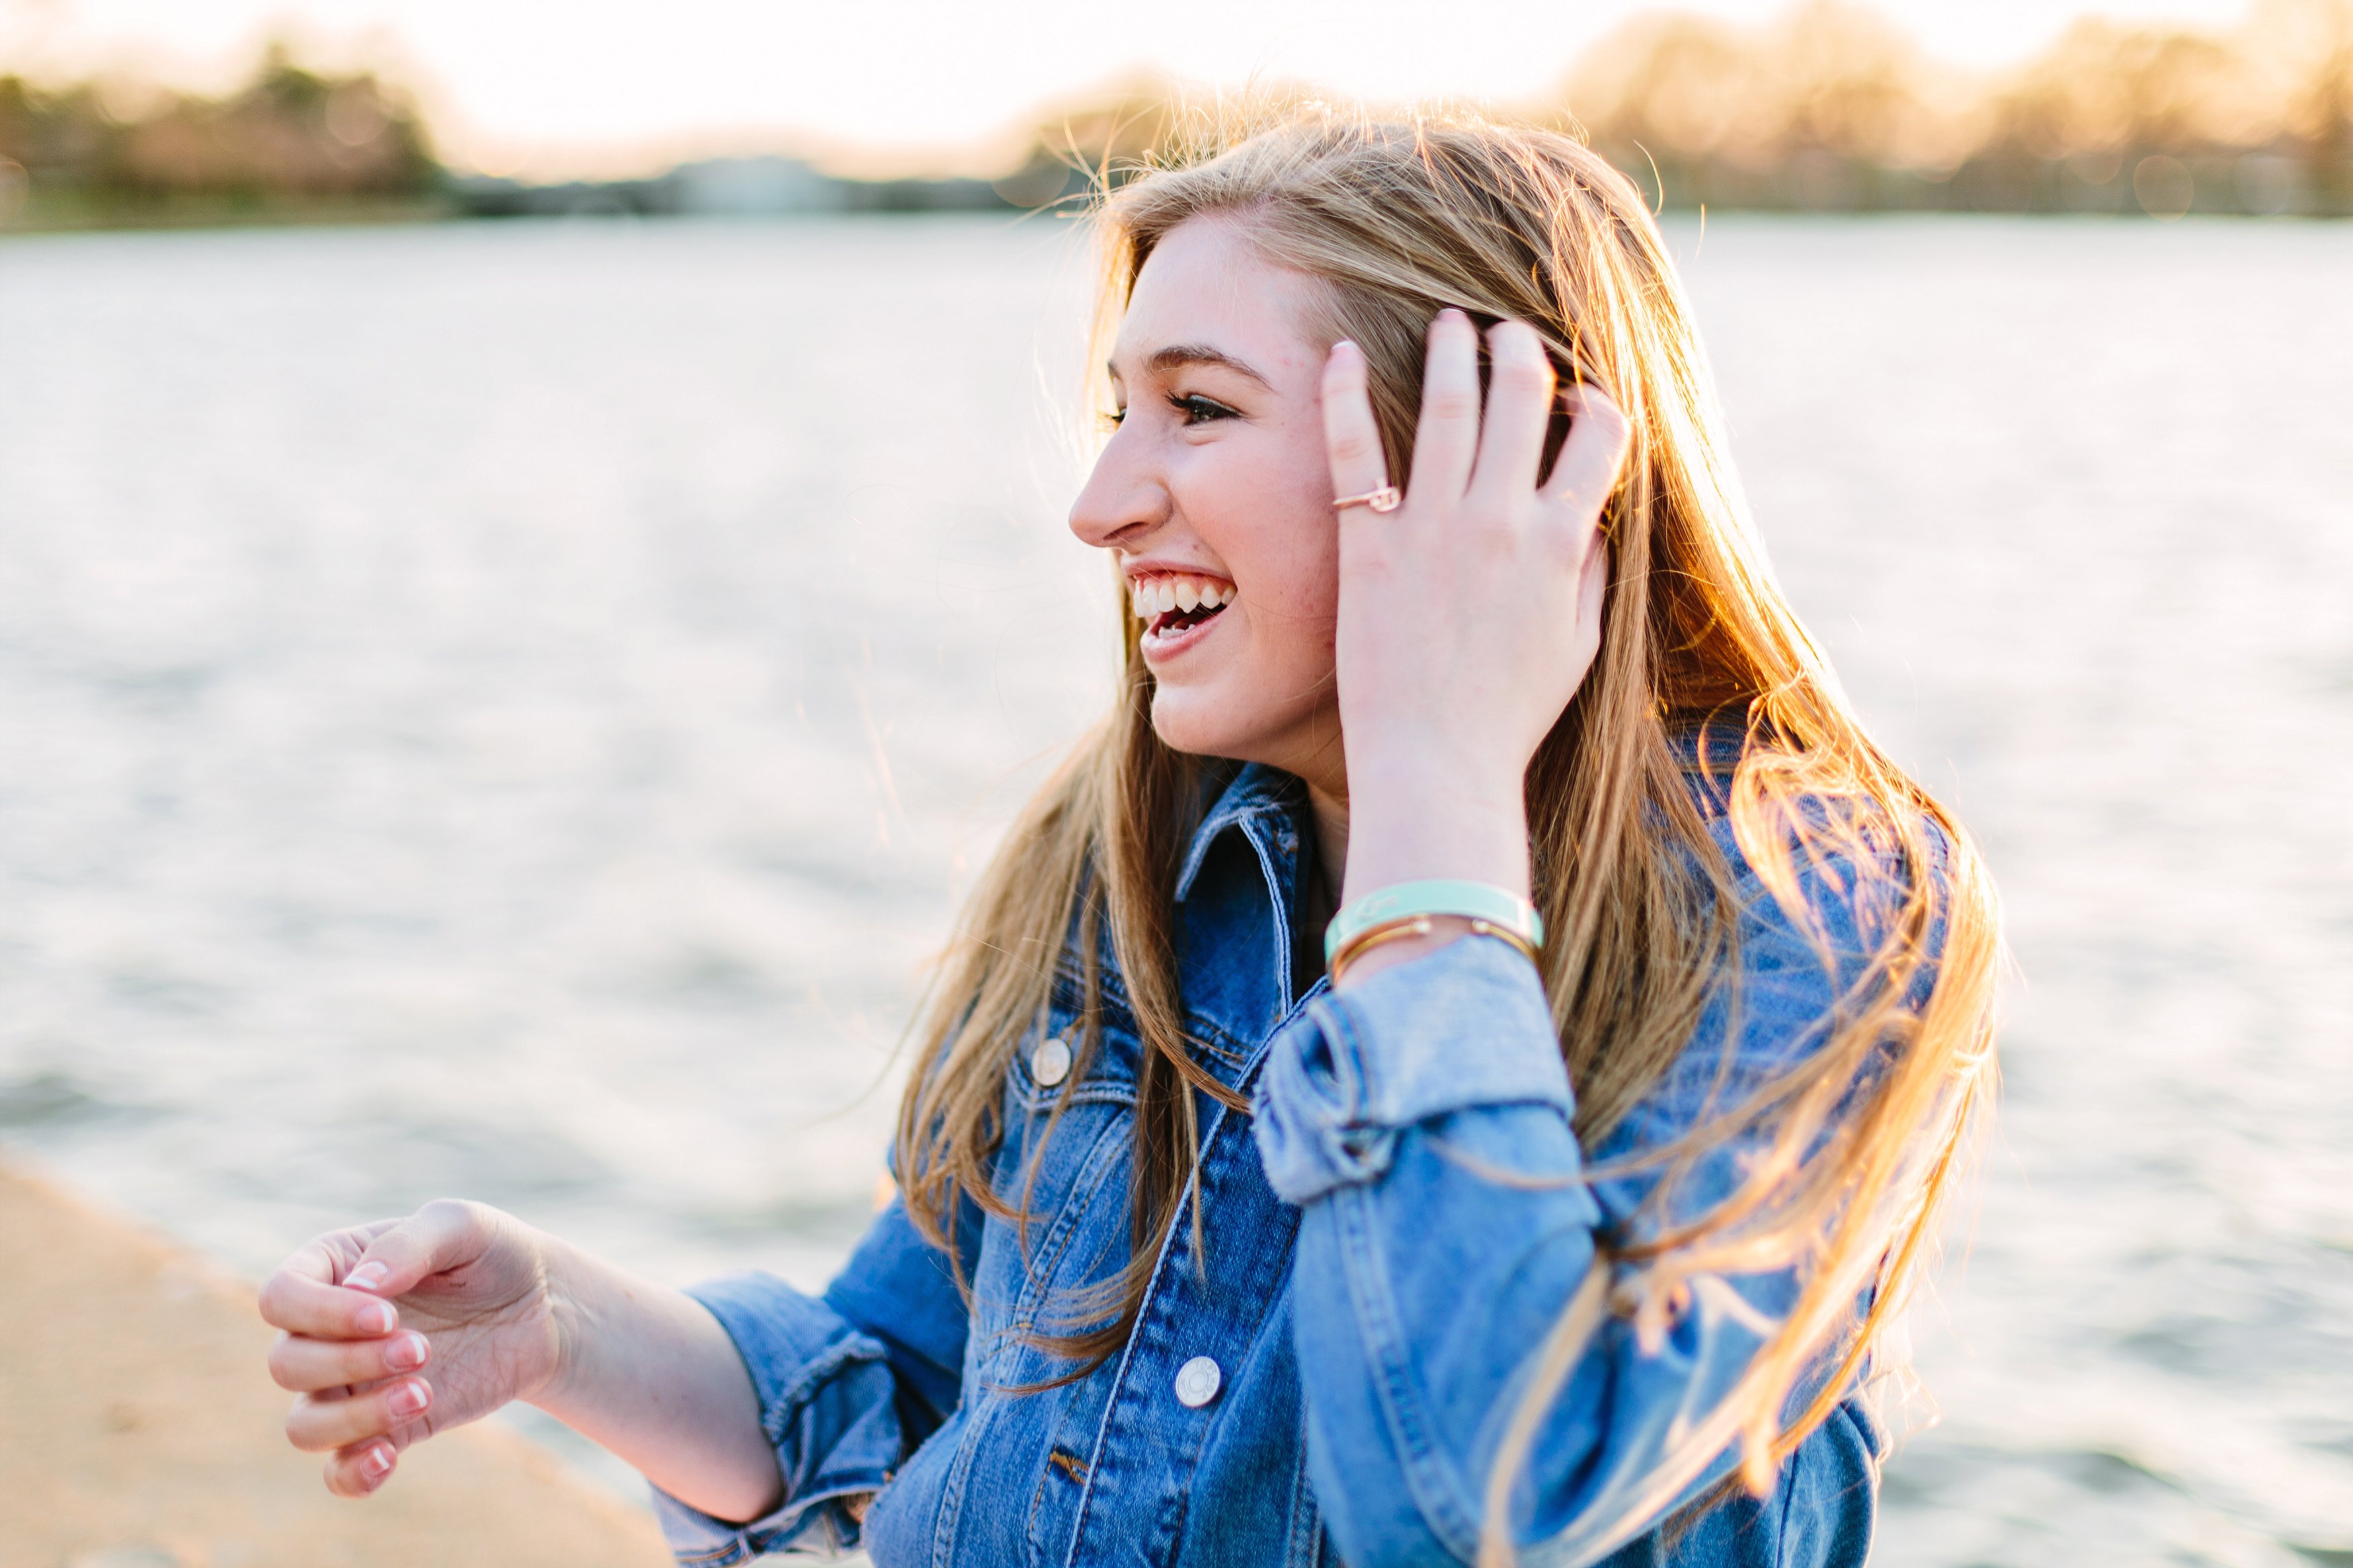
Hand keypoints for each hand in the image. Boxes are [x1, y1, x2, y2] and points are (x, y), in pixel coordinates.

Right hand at [260, 1199, 562, 1496]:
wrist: (542, 1308)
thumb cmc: (494, 1254)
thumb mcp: (463, 1226)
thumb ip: (410, 1243)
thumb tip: (360, 1286)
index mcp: (333, 1270)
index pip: (281, 1298)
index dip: (321, 1314)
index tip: (387, 1317)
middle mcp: (327, 1333)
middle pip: (287, 1364)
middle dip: (351, 1363)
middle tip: (423, 1349)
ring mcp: (352, 1385)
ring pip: (304, 1425)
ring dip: (355, 1419)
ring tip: (424, 1394)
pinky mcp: (388, 1427)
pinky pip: (338, 1470)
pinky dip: (351, 1474)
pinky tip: (389, 1457)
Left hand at [1321, 310, 1628, 903]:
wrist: (1433, 765)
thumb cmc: (1507, 718)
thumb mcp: (1578, 645)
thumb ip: (1589, 571)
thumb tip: (1593, 513)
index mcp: (1560, 542)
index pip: (1598, 432)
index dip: (1592, 400)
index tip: (1574, 395)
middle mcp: (1500, 520)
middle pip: (1523, 395)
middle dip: (1520, 349)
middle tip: (1506, 332)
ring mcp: (1431, 527)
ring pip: (1449, 402)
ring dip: (1452, 348)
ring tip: (1448, 322)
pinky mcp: (1368, 544)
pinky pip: (1355, 448)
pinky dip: (1347, 393)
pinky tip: (1342, 354)